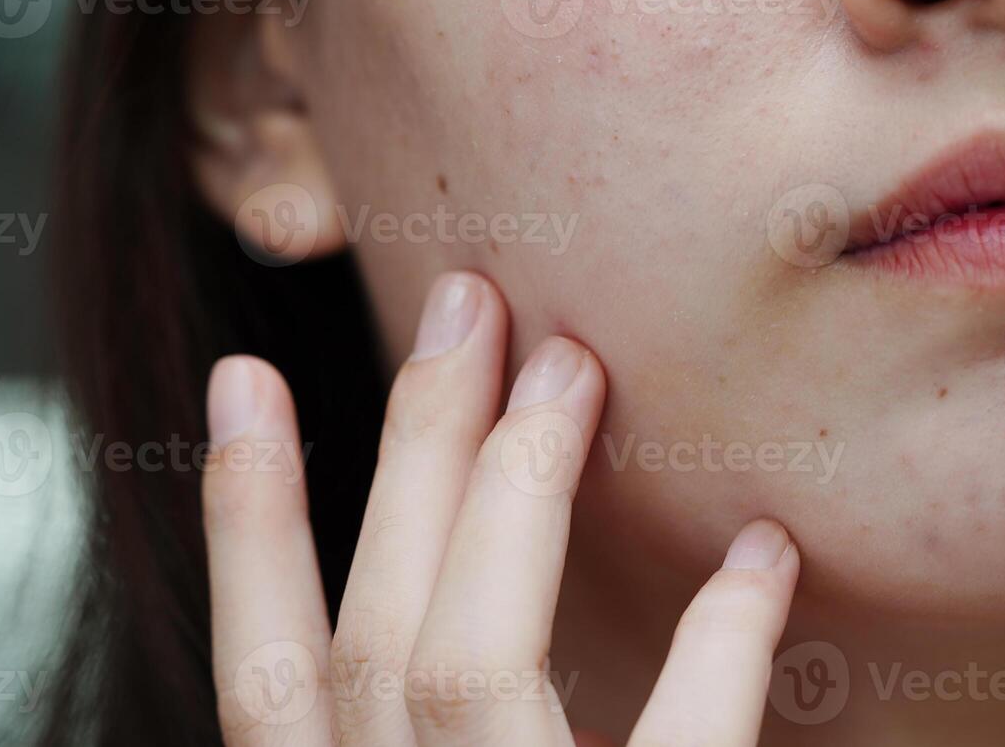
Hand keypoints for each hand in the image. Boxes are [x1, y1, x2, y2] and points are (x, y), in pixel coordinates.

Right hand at [201, 272, 800, 746]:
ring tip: (572, 367)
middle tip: (468, 300)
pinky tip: (763, 554)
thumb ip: (452, 724)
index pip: (265, 674)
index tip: (241, 378)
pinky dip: (721, 644)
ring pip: (467, 661)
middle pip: (377, 629)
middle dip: (417, 445)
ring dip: (515, 493)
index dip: (247, 524)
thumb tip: (486, 574)